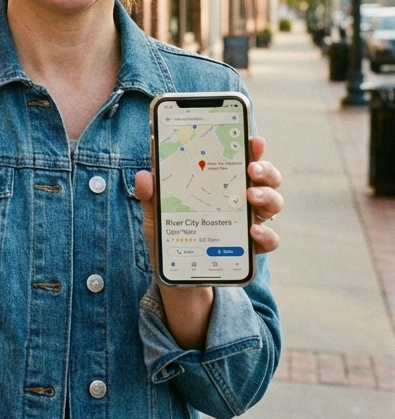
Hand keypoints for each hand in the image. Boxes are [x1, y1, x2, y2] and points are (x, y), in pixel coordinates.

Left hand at [134, 136, 282, 262]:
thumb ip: (151, 196)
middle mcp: (240, 199)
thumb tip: (144, 177)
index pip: (240, 159)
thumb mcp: (156, 215)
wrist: (180, 278)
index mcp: (220, 183)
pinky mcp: (252, 249)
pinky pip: (269, 239)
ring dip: (267, 197)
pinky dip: (267, 234)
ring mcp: (249, 222)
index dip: (252, 148)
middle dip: (265, 169)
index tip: (253, 140)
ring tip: (252, 197)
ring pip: (273, 203)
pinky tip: (253, 231)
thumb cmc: (172, 237)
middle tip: (251, 169)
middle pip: (266, 178)